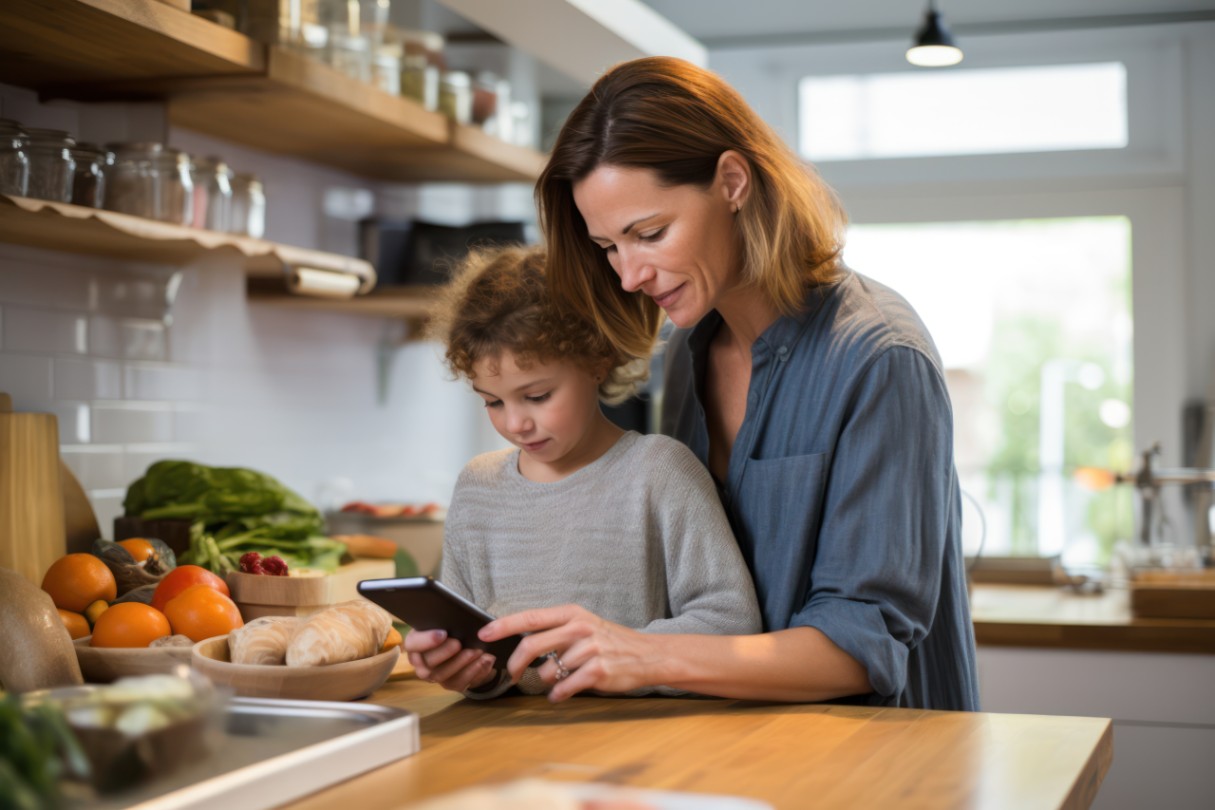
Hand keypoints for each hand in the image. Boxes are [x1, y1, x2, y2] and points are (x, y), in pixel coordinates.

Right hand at [404, 628, 495, 692]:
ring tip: (476, 651)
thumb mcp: (450, 620)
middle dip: (445, 652)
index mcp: (416, 642)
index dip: (425, 640)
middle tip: (459, 643)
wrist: (467, 644)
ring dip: (461, 662)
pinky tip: (484, 660)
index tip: (443, 634)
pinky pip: (459, 682)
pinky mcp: (450, 684)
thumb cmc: (453, 628)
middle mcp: (421, 662)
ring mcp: (434, 675)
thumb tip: (458, 620)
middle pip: (427, 662)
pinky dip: (473, 671)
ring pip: (442, 675)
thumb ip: (449, 618)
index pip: (412, 643)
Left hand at [480, 605, 655, 701]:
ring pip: (547, 673)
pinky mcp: (598, 672)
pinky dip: (559, 694)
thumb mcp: (583, 625)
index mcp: (572, 614)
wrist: (648, 655)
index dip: (504, 626)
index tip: (484, 633)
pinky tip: (565, 691)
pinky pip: (563, 688)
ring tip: (562, 677)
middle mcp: (579, 628)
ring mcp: (589, 650)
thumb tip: (519, 641)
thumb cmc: (610, 641)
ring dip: (547, 681)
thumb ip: (555, 630)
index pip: (530, 617)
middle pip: (531, 646)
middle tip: (511, 674)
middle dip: (514, 664)